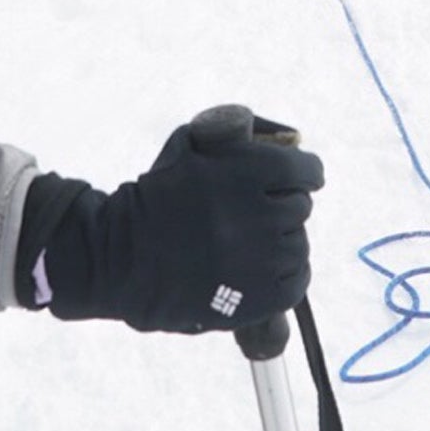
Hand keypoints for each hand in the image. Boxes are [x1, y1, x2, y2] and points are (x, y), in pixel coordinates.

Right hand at [17, 113, 322, 332]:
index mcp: (240, 175)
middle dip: (283, 201)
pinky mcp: (262, 299)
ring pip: (299, 242)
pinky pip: (297, 279)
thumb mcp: (188, 144)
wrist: (124, 259)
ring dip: (282, 236)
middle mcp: (256, 218)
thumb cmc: (158, 194)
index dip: (303, 169)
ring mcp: (261, 262)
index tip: (297, 173)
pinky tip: (258, 262)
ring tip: (249, 236)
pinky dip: (285, 270)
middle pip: (300, 206)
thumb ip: (237, 131)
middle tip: (257, 205)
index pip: (304, 169)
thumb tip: (292, 137)